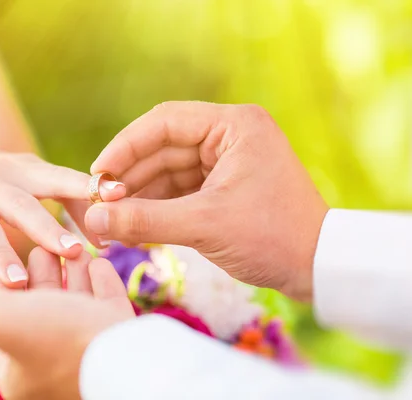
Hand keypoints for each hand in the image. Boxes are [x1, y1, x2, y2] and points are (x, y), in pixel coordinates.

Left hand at [0, 139, 125, 326]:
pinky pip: (63, 176)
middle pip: (18, 203)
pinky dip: (88, 191)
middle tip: (73, 252)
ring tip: (115, 207)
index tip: (21, 283)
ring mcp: (11, 168)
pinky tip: (115, 209)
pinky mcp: (31, 166)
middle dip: (47, 227)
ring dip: (83, 193)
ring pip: (50, 178)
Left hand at [0, 250, 134, 399]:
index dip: (4, 281)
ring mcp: (87, 342)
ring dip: (72, 270)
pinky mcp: (117, 329)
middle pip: (42, 303)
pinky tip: (98, 260)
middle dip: (42, 271)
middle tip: (41, 247)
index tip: (4, 254)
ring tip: (70, 246)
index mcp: (19, 362)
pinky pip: (106, 299)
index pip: (4, 314)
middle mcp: (53, 355)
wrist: (124, 361)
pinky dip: (100, 278)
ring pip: (75, 299)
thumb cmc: (57, 342)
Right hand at [85, 101, 328, 301]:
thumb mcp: (203, 226)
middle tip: (98, 204)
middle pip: (162, 148)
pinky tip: (132, 225)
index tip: (98, 174)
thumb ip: (144, 220)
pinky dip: (157, 207)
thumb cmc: (272, 237)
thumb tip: (92, 218)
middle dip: (130, 177)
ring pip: (168, 171)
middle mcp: (229, 136)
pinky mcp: (223, 187)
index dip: (125, 147)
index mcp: (234, 125)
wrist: (318, 269)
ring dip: (140, 195)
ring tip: (110, 220)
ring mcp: (226, 162)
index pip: (164, 123)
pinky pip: (180, 190)